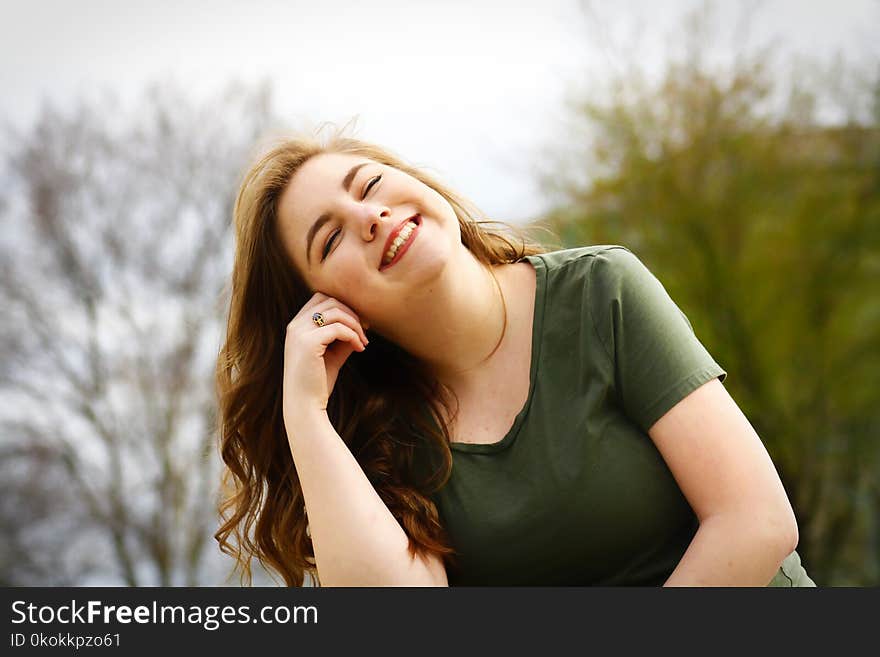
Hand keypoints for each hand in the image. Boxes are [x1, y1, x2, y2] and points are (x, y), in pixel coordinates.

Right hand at [282, 293, 368, 422]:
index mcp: (297, 326)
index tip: (360, 323)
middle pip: (329, 300)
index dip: (343, 307)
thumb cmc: (318, 382)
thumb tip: (362, 322)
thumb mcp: (333, 354)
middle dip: (352, 313)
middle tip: (366, 330)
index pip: (321, 299)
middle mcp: (295, 325)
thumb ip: (344, 336)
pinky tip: (359, 348)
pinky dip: (353, 336)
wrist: (304, 405)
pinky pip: (338, 328)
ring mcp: (299, 333)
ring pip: (335, 311)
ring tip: (363, 342)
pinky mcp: (308, 343)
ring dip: (355, 324)